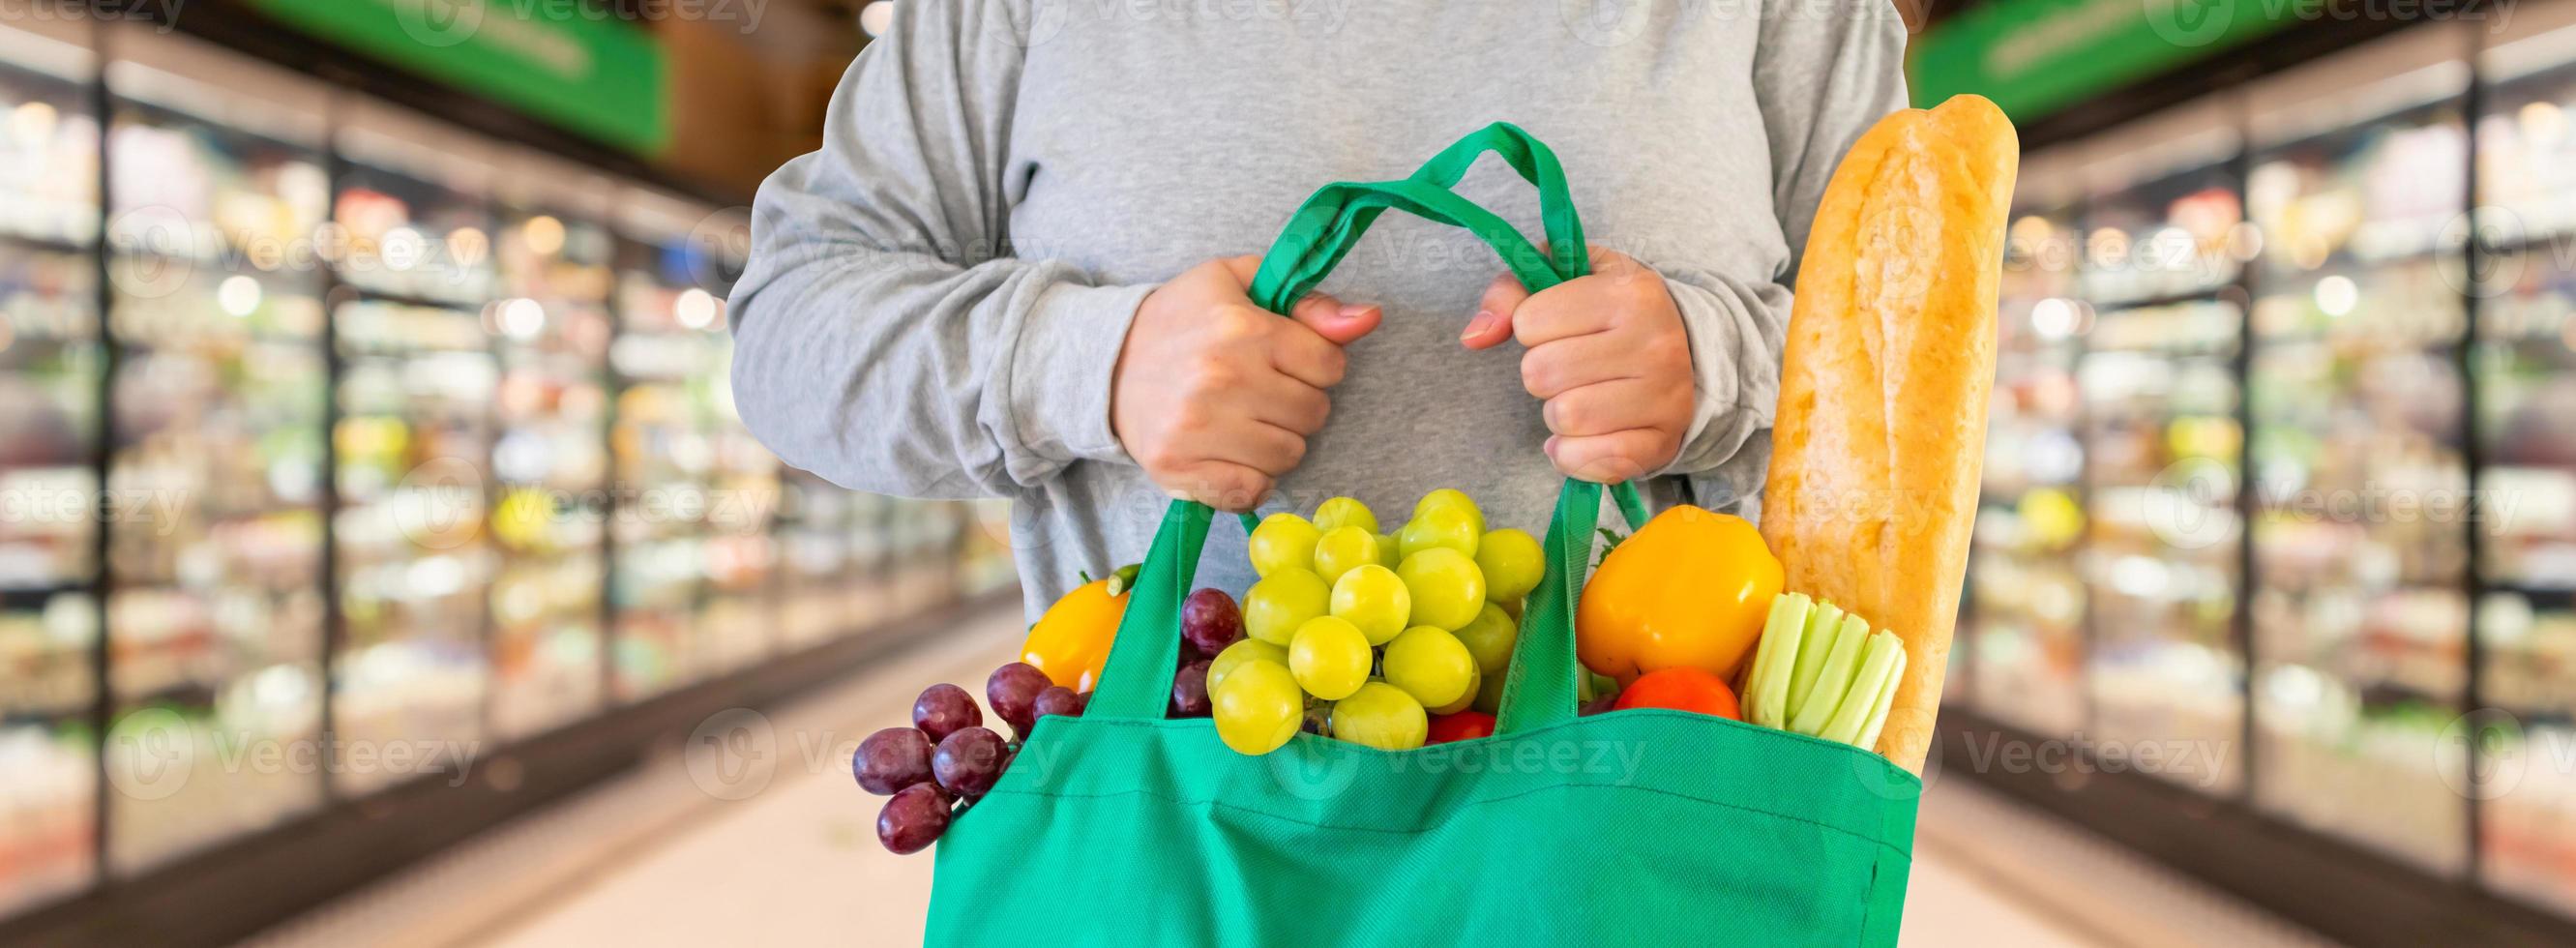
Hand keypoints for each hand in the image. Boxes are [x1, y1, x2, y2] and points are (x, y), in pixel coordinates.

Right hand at [1111, 256, 1379, 509]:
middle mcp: (1220, 378)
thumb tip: (1368, 319)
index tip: (1285, 361)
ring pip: (1289, 455)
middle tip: (1262, 392)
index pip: (1329, 365)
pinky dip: (1251, 479)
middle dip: (1298, 404)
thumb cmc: (1182, 319)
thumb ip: (1310, 303)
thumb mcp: (1241, 285)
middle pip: (1314, 414)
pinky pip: (1252, 490)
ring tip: (1245, 421)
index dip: (1316, 365)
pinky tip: (1231, 453)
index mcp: (1240, 327)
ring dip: (1277, 443)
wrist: (1104, 363)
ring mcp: (1197, 427)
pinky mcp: (1178, 467)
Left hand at [1460, 246, 1692, 482]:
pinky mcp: (1662, 443)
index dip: (1531, 327)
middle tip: (1567, 367)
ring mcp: (1665, 397)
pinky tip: (1580, 437)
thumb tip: (1475, 337)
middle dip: (1540, 373)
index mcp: (1630, 293)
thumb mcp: (1567, 279)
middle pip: (1542, 373)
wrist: (1688, 349)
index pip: (1529, 322)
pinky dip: (1571, 454)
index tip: (1558, 327)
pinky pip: (1591, 461)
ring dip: (1556, 413)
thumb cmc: (1612, 310)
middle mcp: (1655, 343)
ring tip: (1579, 397)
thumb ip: (1511, 294)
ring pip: (1565, 417)